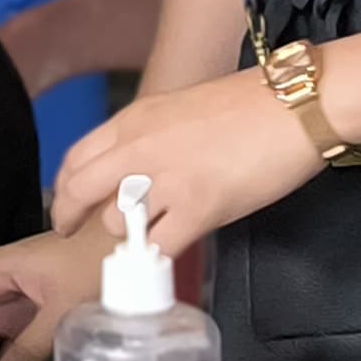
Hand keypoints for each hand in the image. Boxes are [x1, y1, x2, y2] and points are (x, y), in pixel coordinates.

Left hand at [45, 65, 320, 259]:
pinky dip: (157, 256)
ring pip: (115, 222)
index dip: (64, 186)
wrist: (296, 104)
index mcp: (134, 119)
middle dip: (69, 216)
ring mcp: (166, 180)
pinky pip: (159, 246)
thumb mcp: (180, 109)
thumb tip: (135, 170)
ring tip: (142, 237)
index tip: (66, 202)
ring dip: (125, 235)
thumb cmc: (251, 104)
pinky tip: (165, 253)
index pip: (76, 156)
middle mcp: (139, 148)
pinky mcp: (199, 208)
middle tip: (71, 233)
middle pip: (79, 190)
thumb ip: (149, 137)